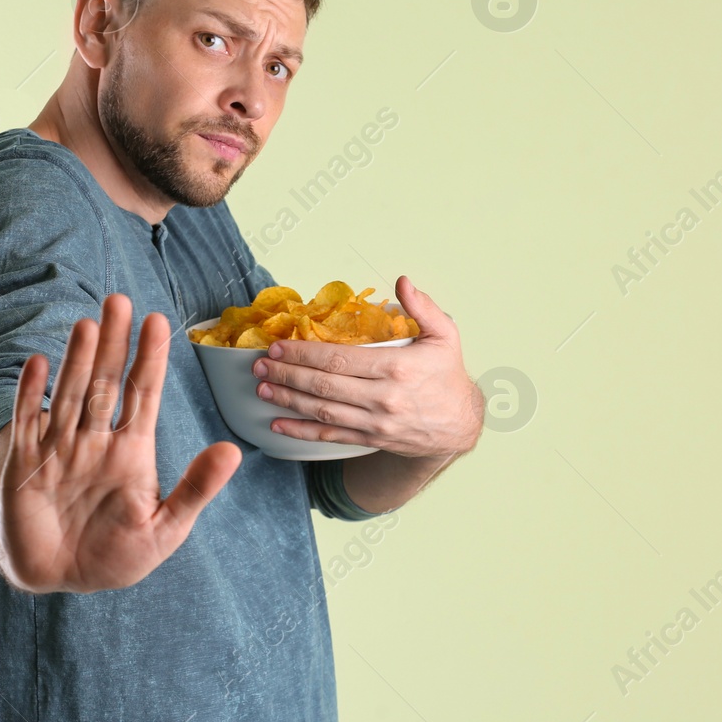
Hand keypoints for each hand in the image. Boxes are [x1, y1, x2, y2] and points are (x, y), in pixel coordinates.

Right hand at [0, 294, 242, 593]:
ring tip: (88, 326)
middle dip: (114, 344)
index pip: (144, 395)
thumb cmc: (118, 554)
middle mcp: (95, 442)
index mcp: (132, 452)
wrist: (61, 581)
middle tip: (119, 300)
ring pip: (70, 396)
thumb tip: (233, 451)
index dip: (150, 358)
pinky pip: (26, 425)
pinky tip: (37, 363)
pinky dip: (30, 396)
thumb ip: (196, 489)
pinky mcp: (24, 466)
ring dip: (78, 362)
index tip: (158, 321)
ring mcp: (59, 450)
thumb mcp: (165, 528)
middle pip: (106, 383)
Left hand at [251, 275, 483, 457]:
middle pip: (325, 385)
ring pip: (323, 412)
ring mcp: (375, 423)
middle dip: (288, 373)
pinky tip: (278, 425)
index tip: (280, 344)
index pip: (340, 359)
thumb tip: (402, 282)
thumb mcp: (446, 335)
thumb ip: (423, 307)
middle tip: (260, 363)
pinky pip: (330, 437)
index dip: (305, 352)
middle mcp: (383, 398)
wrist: (461, 424)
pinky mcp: (371, 439)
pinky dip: (301, 432)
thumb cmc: (448, 375)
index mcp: (397, 368)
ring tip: (262, 386)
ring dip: (288, 399)